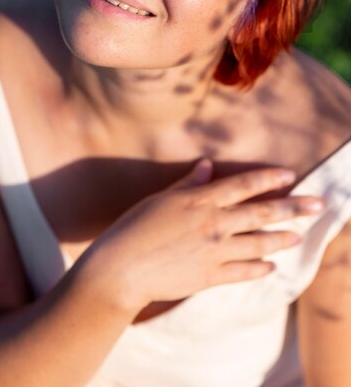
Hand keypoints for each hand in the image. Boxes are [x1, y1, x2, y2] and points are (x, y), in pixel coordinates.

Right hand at [85, 160, 323, 311]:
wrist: (121, 267)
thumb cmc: (135, 226)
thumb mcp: (162, 198)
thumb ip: (189, 183)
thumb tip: (207, 165)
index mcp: (202, 200)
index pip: (245, 185)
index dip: (270, 178)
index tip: (290, 176)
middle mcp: (214, 223)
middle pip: (263, 213)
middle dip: (294, 208)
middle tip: (319, 205)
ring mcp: (215, 251)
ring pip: (259, 243)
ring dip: (281, 238)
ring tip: (299, 236)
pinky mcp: (210, 276)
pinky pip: (243, 272)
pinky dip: (260, 269)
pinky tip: (272, 267)